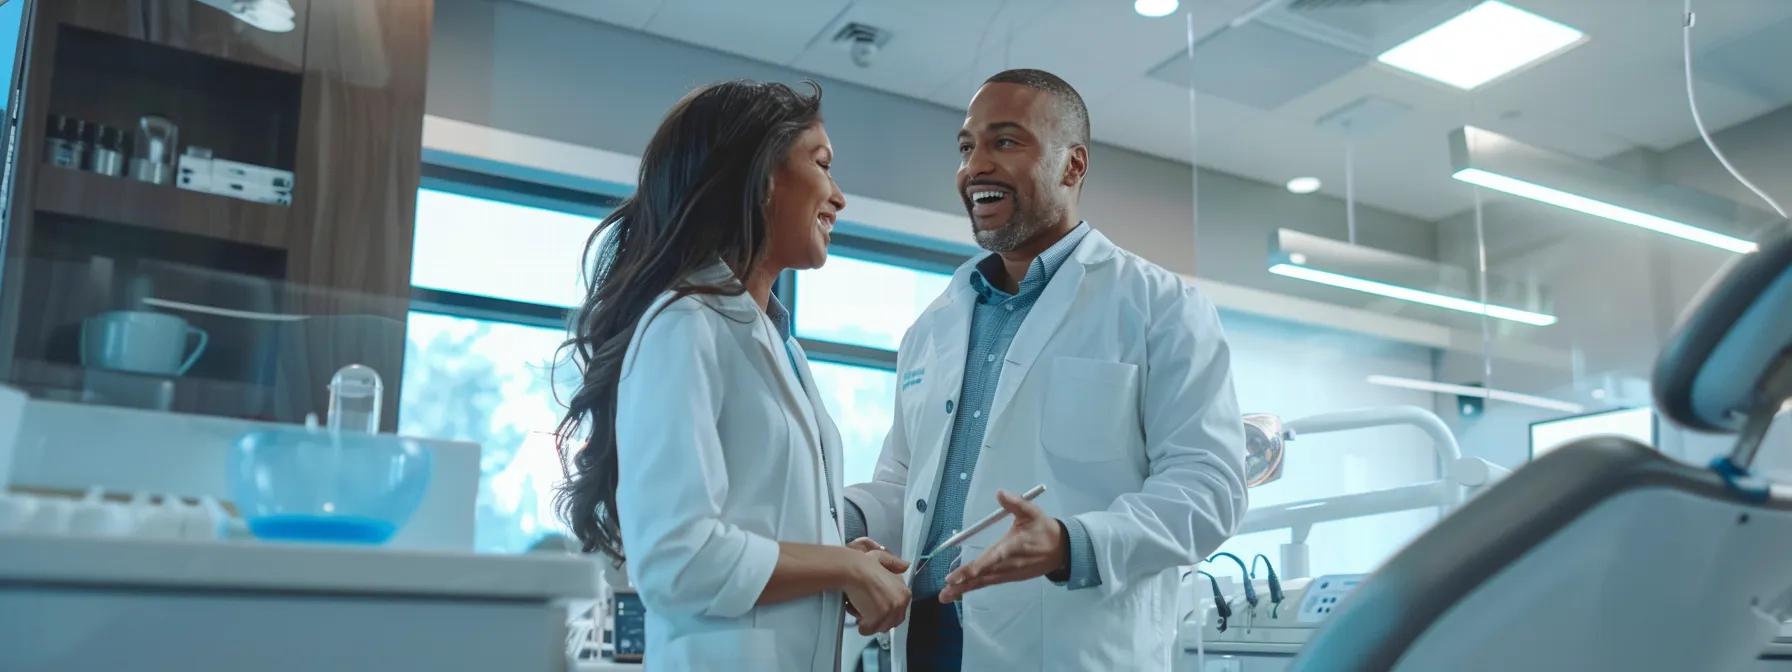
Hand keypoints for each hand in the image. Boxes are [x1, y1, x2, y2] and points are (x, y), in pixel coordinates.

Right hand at [841, 542, 909, 634]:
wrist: (850, 570)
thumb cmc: (861, 565)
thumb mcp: (882, 559)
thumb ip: (895, 564)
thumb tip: (904, 566)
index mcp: (904, 592)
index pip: (900, 613)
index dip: (885, 612)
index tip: (877, 610)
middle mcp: (900, 602)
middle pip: (891, 622)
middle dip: (878, 619)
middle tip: (867, 611)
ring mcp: (890, 610)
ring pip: (879, 627)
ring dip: (869, 623)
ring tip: (860, 610)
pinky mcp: (877, 617)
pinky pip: (869, 629)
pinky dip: (861, 626)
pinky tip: (857, 614)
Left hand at [939, 490, 1065, 603]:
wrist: (1062, 550)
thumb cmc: (1043, 529)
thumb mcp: (1032, 512)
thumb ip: (1016, 503)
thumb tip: (1000, 493)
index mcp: (1013, 547)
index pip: (991, 559)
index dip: (974, 568)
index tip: (958, 576)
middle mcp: (1009, 563)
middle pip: (983, 575)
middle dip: (963, 583)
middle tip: (945, 592)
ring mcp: (1009, 573)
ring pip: (984, 581)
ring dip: (965, 589)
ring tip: (946, 596)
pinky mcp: (1010, 577)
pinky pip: (989, 582)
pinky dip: (975, 586)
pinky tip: (961, 591)